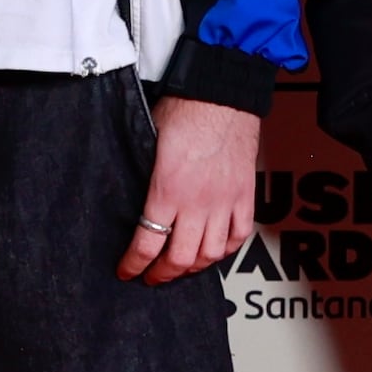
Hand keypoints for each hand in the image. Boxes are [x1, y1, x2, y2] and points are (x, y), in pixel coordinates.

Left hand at [119, 96, 261, 284]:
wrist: (221, 95)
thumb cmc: (184, 110)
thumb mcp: (149, 145)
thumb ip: (145, 179)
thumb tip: (134, 201)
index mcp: (167, 189)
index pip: (147, 242)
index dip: (134, 263)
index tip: (127, 271)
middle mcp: (198, 202)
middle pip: (180, 257)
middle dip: (162, 273)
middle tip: (152, 276)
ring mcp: (225, 201)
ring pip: (211, 254)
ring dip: (193, 266)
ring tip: (181, 267)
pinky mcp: (245, 195)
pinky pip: (239, 235)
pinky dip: (226, 249)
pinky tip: (214, 251)